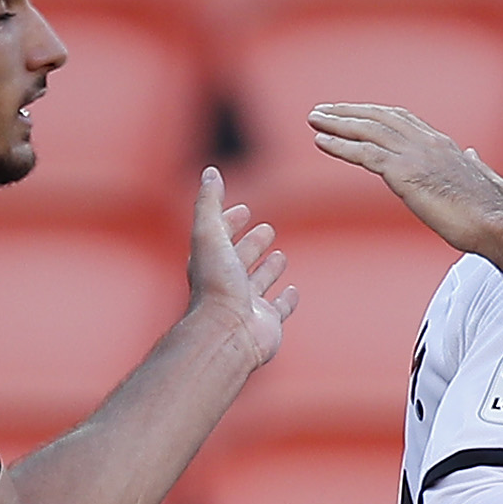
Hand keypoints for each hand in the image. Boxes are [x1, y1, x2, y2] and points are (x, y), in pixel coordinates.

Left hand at [187, 167, 300, 370]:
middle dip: (251, 243)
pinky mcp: (267, 322)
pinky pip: (278, 309)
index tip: (242, 208)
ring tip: (280, 256)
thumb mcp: (209, 233)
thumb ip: (209, 202)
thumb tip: (210, 171)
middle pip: (240, 259)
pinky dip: (286, 300)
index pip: (219, 236)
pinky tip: (293, 291)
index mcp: (211, 262)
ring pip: (259, 282)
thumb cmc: (217, 284)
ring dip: (268, 269)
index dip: (229, 221)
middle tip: (266, 229)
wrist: (229, 332)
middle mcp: (227, 283)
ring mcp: (248, 304)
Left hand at [305, 104, 502, 248]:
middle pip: (380, 116)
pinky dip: (340, 145)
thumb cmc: (492, 213)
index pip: (403, 119)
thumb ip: (477, 165)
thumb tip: (472, 153)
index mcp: (444, 145)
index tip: (355, 113)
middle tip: (324, 111)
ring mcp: (415, 155)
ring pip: (368, 130)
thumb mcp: (488, 180)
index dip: (375, 114)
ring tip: (314, 120)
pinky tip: (321, 142)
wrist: (495, 224)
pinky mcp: (404, 173)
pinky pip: (365, 153)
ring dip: (337, 123)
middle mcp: (427, 142)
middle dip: (349, 111)